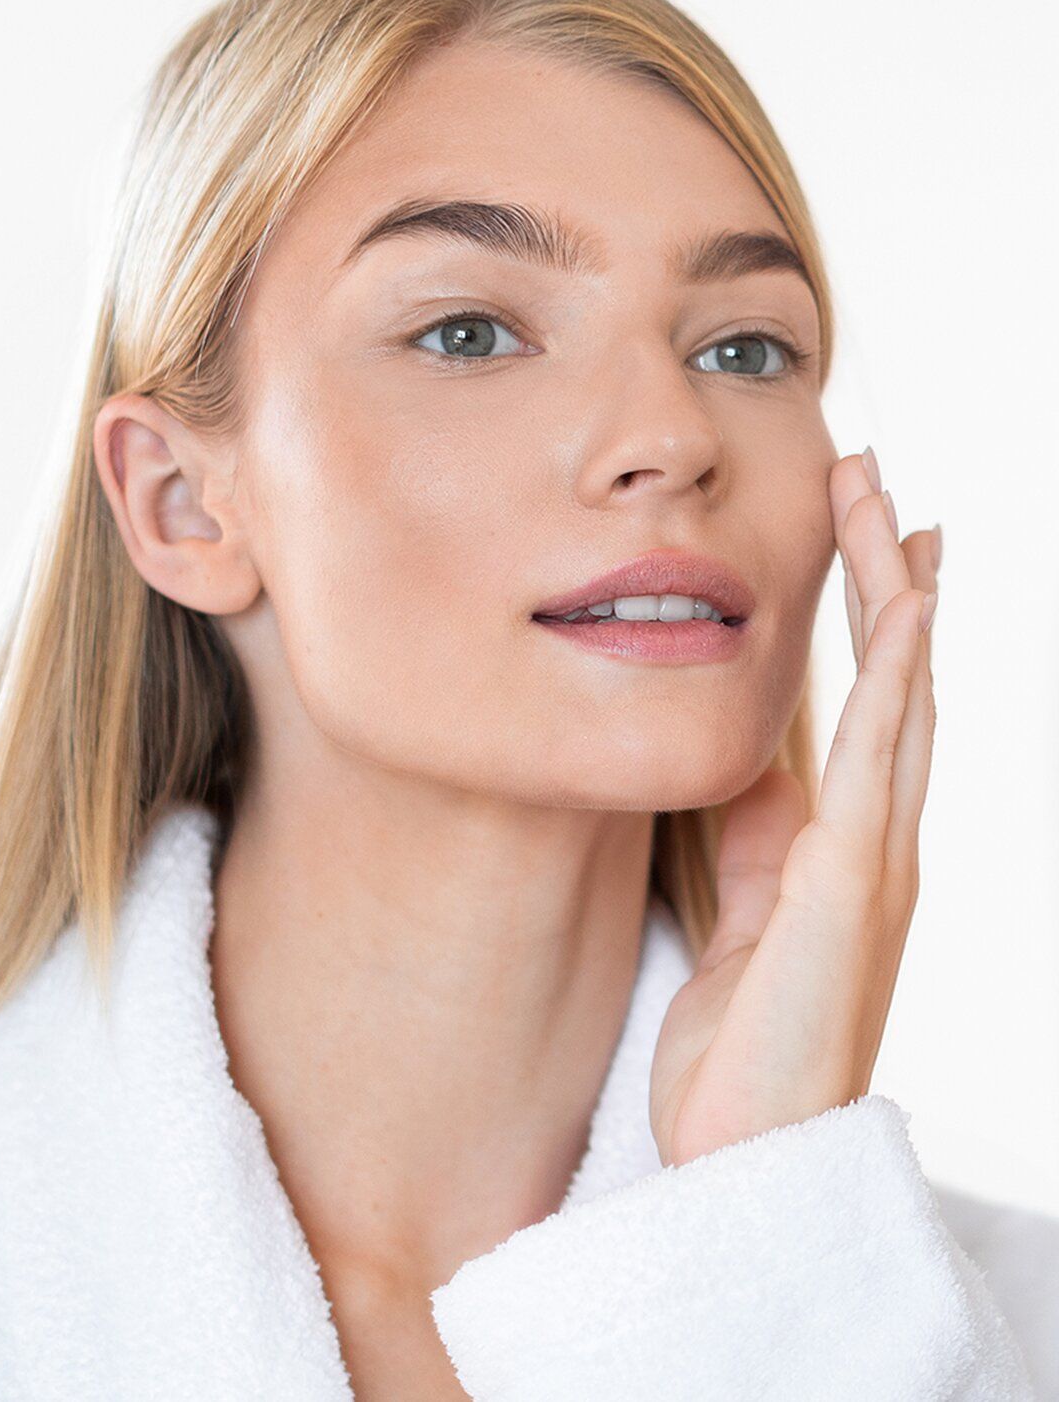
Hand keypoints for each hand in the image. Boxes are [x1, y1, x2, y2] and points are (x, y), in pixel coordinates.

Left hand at [648, 449, 940, 1167]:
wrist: (745, 1161)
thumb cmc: (743, 1049)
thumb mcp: (739, 921)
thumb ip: (754, 842)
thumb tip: (752, 767)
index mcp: (851, 849)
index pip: (875, 710)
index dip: (880, 621)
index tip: (877, 542)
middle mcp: (880, 845)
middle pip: (897, 684)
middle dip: (890, 578)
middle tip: (879, 483)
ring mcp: (875, 865)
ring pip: (900, 702)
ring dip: (897, 599)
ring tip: (892, 507)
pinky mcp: (847, 890)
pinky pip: (875, 765)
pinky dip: (895, 682)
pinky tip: (904, 610)